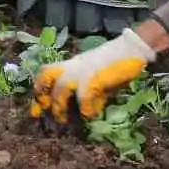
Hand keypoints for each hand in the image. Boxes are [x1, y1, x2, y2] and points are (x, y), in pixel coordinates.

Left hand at [31, 28, 156, 122]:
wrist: (133, 49)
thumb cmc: (117, 63)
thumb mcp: (98, 77)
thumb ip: (89, 92)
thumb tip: (85, 112)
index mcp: (72, 65)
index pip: (47, 74)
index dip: (39, 91)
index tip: (36, 110)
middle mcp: (73, 66)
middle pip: (46, 75)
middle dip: (41, 95)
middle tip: (43, 112)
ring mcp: (83, 71)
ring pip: (60, 88)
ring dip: (60, 107)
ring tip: (64, 120)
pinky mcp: (94, 78)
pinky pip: (83, 97)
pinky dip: (85, 109)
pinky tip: (90, 115)